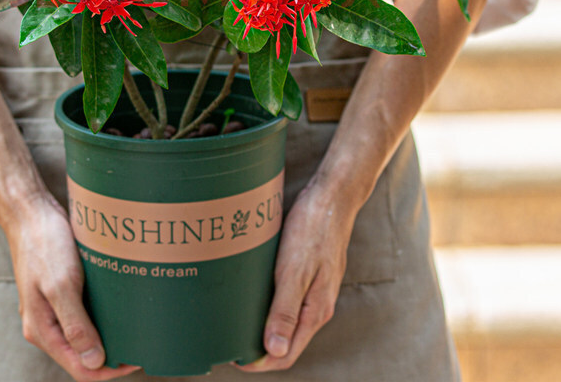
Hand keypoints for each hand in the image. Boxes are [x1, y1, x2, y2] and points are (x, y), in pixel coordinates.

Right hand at [7, 195, 139, 381]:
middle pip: (82, 354)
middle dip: (111, 354)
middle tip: (141, 343)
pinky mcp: (61, 291)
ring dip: (108, 334)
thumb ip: (75, 325)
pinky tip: (119, 305)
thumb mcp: (61, 285)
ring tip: (134, 327)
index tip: (136, 359)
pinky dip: (101, 314)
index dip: (109, 370)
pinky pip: (83, 312)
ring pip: (84, 333)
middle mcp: (46, 324)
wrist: (30, 211)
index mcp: (42, 330)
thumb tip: (94, 362)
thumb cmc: (44, 245)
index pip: (79, 368)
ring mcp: (53, 308)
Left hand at [236, 178, 355, 372]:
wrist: (332, 197)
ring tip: (236, 322)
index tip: (233, 358)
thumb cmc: (313, 230)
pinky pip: (288, 300)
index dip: (260, 363)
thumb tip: (274, 351)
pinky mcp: (309, 274)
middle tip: (228, 341)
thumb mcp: (295, 271)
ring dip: (263, 327)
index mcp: (315, 311)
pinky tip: (253, 296)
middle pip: (286, 341)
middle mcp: (316, 306)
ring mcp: (314, 290)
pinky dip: (270, 306)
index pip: (286, 354)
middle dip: (259, 348)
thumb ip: (285, 312)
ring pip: (286, 321)